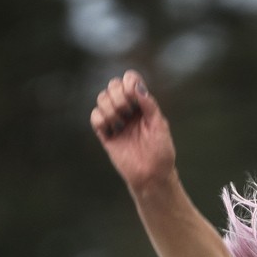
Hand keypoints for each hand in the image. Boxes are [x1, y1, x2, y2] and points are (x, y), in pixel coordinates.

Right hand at [91, 70, 174, 190]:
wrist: (152, 176)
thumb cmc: (161, 152)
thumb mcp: (159, 125)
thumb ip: (149, 104)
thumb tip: (136, 86)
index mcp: (142, 104)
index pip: (130, 80)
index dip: (129, 82)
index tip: (134, 95)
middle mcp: (128, 110)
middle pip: (113, 85)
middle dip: (118, 94)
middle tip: (127, 111)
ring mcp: (115, 121)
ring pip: (101, 98)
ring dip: (110, 106)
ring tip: (120, 122)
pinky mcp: (105, 134)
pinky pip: (95, 116)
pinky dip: (101, 119)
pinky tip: (112, 129)